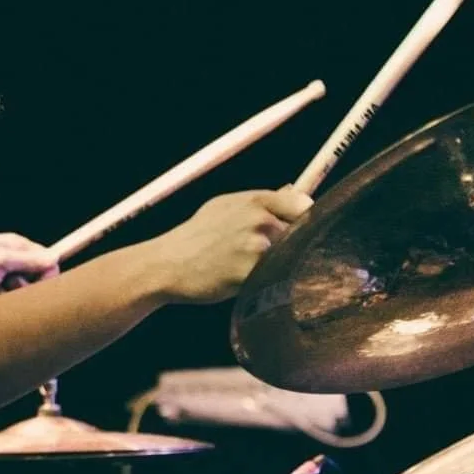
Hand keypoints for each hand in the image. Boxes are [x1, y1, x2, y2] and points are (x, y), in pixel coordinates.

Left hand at [0, 233, 59, 303]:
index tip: (43, 281)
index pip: (43, 257)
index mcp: (12, 245)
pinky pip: (7, 303)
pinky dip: (0, 304)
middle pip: (34, 277)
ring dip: (11, 296)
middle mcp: (8, 260)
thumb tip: (54, 259)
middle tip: (9, 285)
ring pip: (21, 293)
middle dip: (26, 285)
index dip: (46, 270)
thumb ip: (28, 260)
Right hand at [146, 187, 311, 303]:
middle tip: (270, 257)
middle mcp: (260, 220)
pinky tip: (249, 282)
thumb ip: (261, 200)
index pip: (303, 205)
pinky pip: (275, 278)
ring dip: (280, 266)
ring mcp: (257, 247)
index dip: (305, 219)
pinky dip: (269, 283)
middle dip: (290, 246)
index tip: (302, 229)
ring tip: (253, 270)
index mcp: (255, 201)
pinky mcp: (251, 273)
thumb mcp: (224, 206)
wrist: (168, 264)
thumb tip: (294, 190)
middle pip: (300, 235)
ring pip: (289, 258)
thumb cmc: (196, 236)